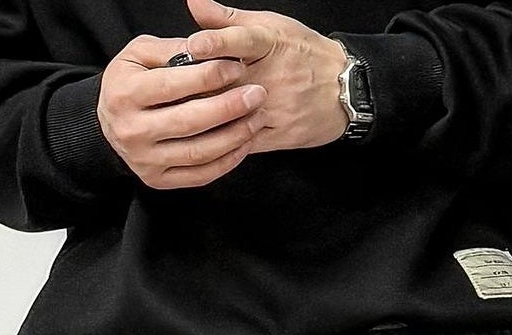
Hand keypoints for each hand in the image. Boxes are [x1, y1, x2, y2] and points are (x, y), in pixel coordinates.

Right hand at [97, 35, 270, 187]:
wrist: (108, 123)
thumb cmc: (129, 83)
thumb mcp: (139, 54)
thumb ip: (171, 49)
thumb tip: (206, 50)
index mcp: (126, 94)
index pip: (173, 86)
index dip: (209, 77)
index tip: (236, 68)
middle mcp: (133, 131)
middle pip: (189, 122)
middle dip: (229, 108)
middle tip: (257, 95)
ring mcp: (145, 160)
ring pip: (198, 153)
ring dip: (234, 136)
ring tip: (256, 119)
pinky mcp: (158, 180)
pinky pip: (199, 176)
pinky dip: (226, 162)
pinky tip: (243, 144)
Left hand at [182, 0, 350, 153]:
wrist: (345, 90)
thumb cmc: (304, 53)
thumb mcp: (272, 26)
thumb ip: (229, 18)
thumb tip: (194, 2)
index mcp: (272, 44)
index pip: (243, 40)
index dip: (217, 42)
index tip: (193, 45)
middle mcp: (273, 77)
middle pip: (231, 83)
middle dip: (198, 87)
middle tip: (166, 89)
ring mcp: (275, 109)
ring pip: (234, 116)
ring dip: (205, 118)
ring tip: (174, 117)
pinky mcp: (277, 136)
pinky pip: (242, 142)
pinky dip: (219, 142)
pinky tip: (196, 141)